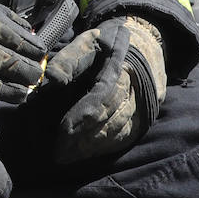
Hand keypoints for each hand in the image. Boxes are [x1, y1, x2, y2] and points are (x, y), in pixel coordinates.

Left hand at [42, 15, 166, 163]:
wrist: (146, 42)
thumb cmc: (109, 42)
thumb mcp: (88, 40)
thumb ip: (69, 59)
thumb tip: (51, 78)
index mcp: (122, 67)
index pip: (102, 96)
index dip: (82, 115)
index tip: (63, 129)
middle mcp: (137, 88)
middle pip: (110, 118)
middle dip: (84, 137)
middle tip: (59, 152)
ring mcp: (146, 103)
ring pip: (119, 130)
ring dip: (94, 146)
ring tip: (69, 156)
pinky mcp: (147, 115)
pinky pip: (127, 135)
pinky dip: (107, 147)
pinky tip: (89, 153)